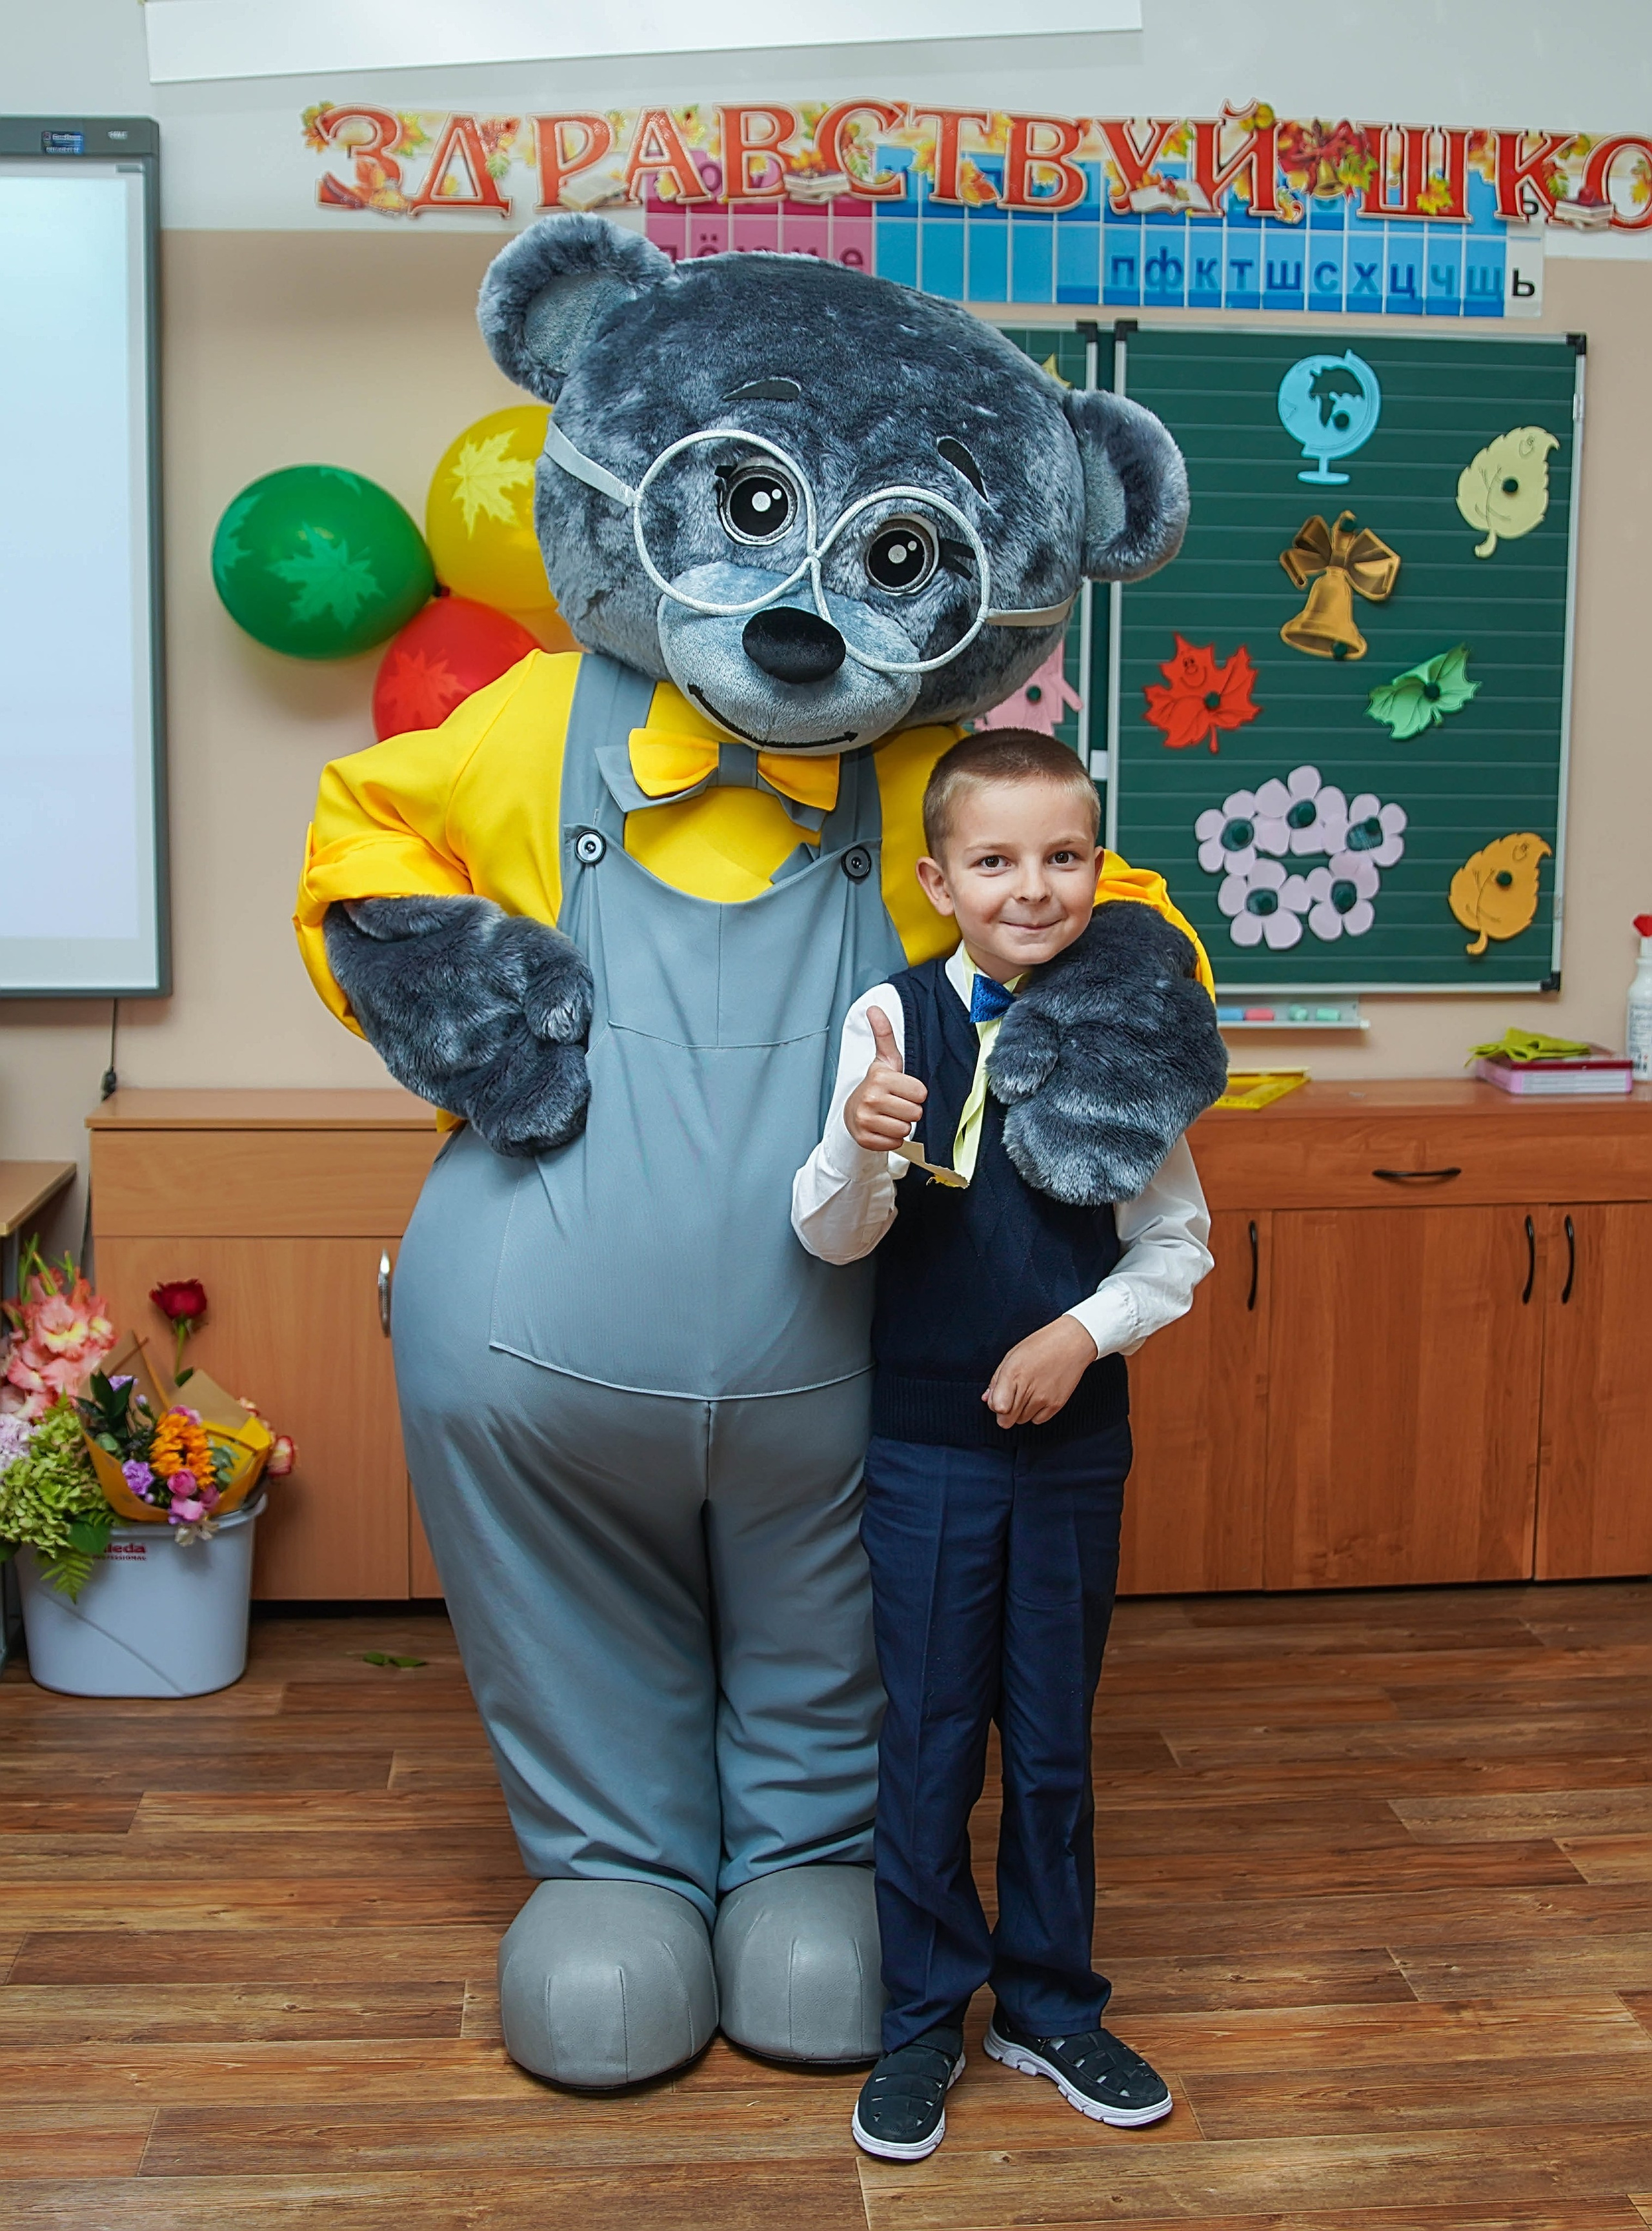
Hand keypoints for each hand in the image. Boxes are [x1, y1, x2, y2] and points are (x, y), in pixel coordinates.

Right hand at [844, 1006, 927, 1151]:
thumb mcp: (884, 1060)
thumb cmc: (876, 1086)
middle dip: (909, 1110)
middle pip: (915, 1113)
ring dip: (901, 1125)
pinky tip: (883, 1128)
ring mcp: (866, 1120)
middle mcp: (871, 1098)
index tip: (902, 1090)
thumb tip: (874, 1008)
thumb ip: (884, 1034)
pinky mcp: (865, 1138)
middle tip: (896, 1104)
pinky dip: (892, 1139)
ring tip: (890, 1115)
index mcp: (880, 1078)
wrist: (853, 1111)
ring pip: (906, 1129)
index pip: (920, 1093)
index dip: (915, 1093)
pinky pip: (895, 1143)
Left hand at [984, 1315, 1098, 1428]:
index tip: (998, 1397)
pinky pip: (1038, 1421)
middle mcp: (1027, 1389)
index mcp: (1012, 1374)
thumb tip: (987, 1399)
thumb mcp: (1012, 1356)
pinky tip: (1039, 1397)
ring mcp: (1043, 1398)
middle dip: (1004, 1413)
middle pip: (1006, 1421)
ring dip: (1020, 1412)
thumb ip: (996, 1380)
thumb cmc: (1040, 1345)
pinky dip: (1035, 1413)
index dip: (994, 1404)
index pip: (996, 1407)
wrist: (1072, 1343)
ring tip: (1028, 1393)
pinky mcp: (1056, 1405)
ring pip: (1021, 1421)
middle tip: (1011, 1399)